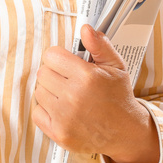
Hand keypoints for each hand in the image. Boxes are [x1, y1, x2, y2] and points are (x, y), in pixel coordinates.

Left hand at [33, 24, 159, 162]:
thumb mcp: (116, 67)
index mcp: (86, 77)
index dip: (60, 58)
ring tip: (68, 97)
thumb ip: (99, 45)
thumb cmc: (118, 97)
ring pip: (39, 92)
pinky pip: (37, 112)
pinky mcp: (58, 133)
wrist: (125, 133)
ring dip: (50, 92)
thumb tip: (85, 28)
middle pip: (43, 73)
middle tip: (70, 81)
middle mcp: (73, 96)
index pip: (51, 55)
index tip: (68, 64)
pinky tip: (63, 111)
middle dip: (55, 74)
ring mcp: (64, 117)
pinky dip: (46, 111)